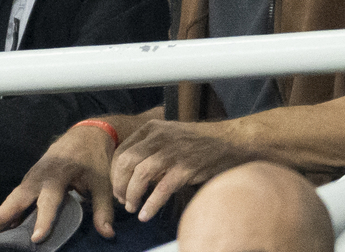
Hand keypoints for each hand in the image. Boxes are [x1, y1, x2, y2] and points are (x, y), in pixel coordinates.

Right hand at [0, 124, 117, 241]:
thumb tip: (107, 234)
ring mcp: (33, 175)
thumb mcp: (102, 181)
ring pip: (14, 197)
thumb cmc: (94, 158)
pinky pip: (17, 195)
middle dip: (2, 214)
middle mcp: (41, 175)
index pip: (49, 200)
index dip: (43, 219)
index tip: (36, 238)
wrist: (87, 134)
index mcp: (59, 174)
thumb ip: (103, 208)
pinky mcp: (31, 178)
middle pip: (18, 197)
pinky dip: (8, 209)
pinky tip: (0, 225)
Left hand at [111, 120, 256, 220]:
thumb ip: (150, 148)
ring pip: (140, 175)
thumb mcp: (169, 135)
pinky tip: (146, 214)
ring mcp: (173, 152)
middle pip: (126, 162)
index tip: (117, 188)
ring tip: (133, 208)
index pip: (122, 151)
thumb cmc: (198, 142)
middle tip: (122, 200)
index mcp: (152, 128)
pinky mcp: (186, 167)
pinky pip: (162, 189)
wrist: (229, 141)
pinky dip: (151, 204)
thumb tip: (129, 174)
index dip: (115, 173)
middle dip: (120, 185)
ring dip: (132, 195)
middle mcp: (160, 137)